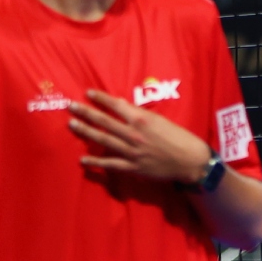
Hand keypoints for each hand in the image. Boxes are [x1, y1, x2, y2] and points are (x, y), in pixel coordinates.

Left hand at [68, 89, 211, 184]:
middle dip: (86, 113)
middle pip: (104, 122)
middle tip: (71, 106)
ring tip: (72, 124)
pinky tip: (82, 159)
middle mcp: (133, 134)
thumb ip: (139, 114)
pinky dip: (96, 162)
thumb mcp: (160, 120)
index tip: (88, 93)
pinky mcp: (132, 167)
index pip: (116, 106)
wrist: (190, 161)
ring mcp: (131, 152)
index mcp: (141, 120)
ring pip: (103, 140)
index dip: (101, 99)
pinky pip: (110, 164)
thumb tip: (122, 105)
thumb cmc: (179, 137)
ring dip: (86, 132)